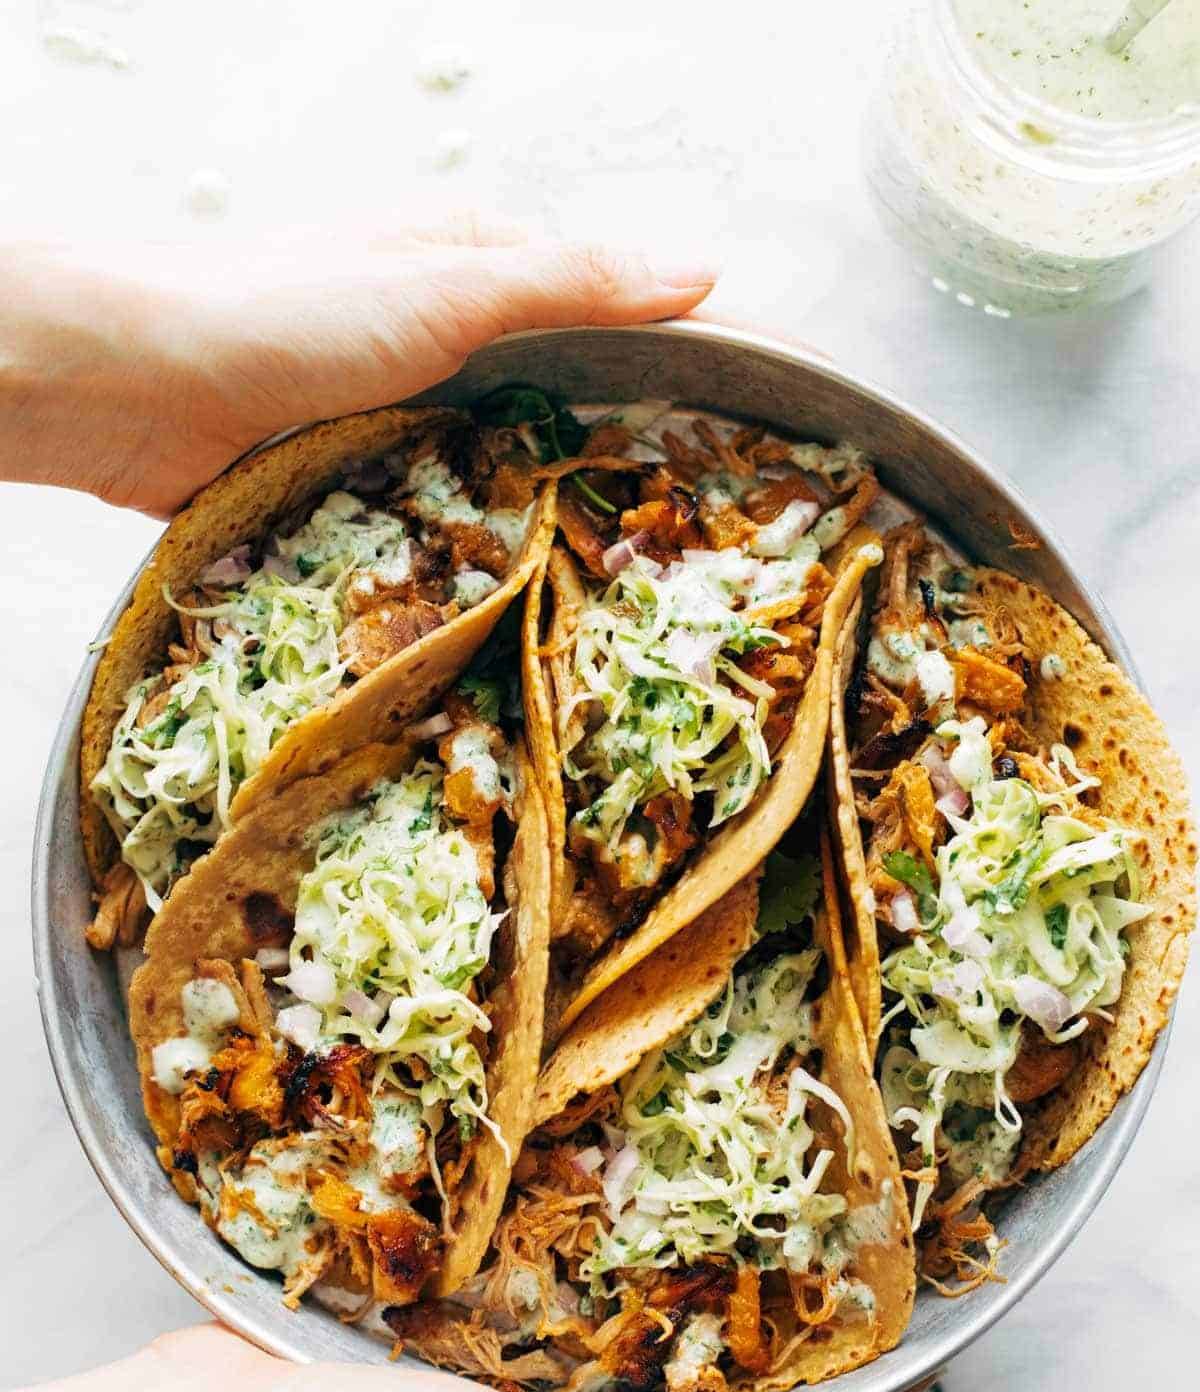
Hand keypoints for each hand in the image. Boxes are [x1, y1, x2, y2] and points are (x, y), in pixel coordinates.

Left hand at [0, 225, 716, 518]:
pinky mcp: (370, 476)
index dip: (702, 356)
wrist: (137, 387)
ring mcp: (413, 410)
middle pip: (577, 396)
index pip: (622, 308)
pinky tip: (532, 589)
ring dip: (566, 510)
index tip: (783, 418)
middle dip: (642, 451)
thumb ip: (573, 285)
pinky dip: (490, 545)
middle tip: (726, 525)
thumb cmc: (285, 313)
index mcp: (483, 266)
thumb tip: (704, 274)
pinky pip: (452, 514)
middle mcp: (455, 337)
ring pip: (518, 464)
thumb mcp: (449, 286)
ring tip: (650, 577)